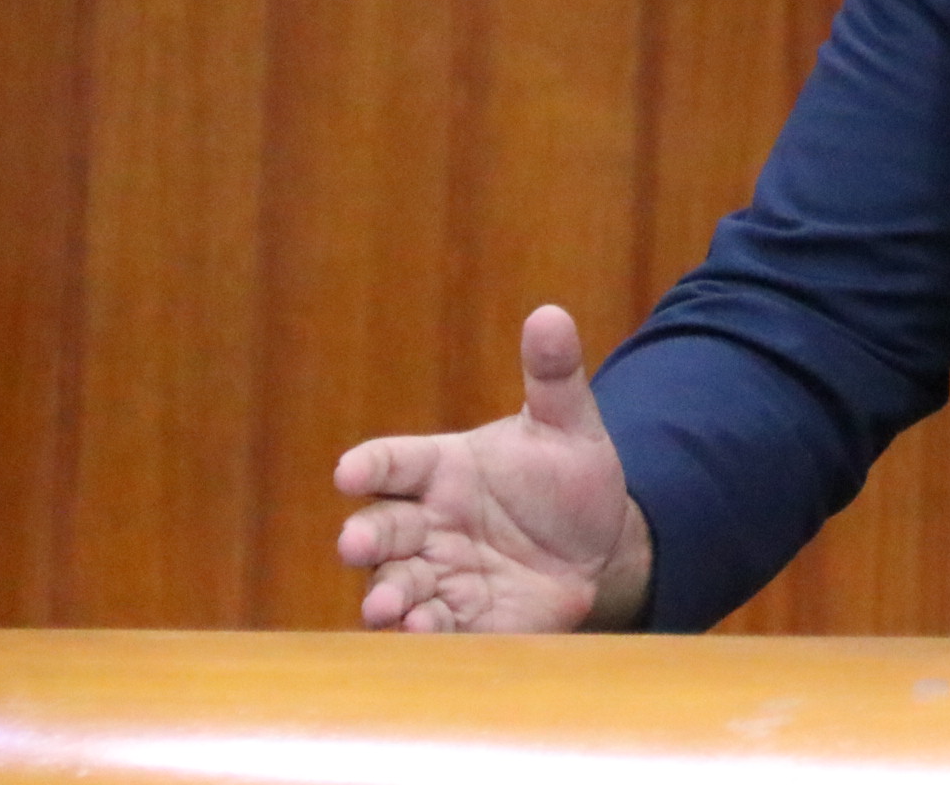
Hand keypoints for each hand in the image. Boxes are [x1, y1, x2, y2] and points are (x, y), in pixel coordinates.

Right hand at [334, 304, 652, 631]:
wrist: (599, 545)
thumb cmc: (567, 477)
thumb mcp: (568, 424)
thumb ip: (553, 375)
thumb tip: (551, 315)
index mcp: (442, 468)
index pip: (394, 462)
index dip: (371, 466)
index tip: (350, 471)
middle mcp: (428, 522)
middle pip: (380, 528)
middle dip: (364, 537)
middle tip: (355, 544)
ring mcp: (440, 574)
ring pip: (396, 585)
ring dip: (385, 597)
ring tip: (385, 608)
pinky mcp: (464, 619)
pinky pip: (435, 629)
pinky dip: (424, 635)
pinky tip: (423, 635)